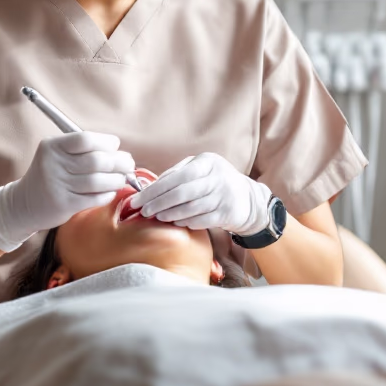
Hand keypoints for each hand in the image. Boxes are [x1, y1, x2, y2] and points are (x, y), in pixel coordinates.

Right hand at [0, 131, 134, 251]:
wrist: (24, 204)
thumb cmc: (49, 175)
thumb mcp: (57, 156)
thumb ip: (82, 151)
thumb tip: (119, 153)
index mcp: (52, 146)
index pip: (85, 139)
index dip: (106, 142)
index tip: (116, 146)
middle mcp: (53, 164)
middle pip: (96, 160)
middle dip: (119, 162)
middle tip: (128, 164)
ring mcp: (57, 185)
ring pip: (98, 180)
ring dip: (117, 180)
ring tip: (123, 179)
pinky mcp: (63, 204)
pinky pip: (94, 198)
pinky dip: (107, 194)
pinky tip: (110, 192)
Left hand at [128, 152, 271, 234]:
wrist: (248, 199)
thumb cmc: (215, 183)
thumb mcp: (200, 170)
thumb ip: (177, 174)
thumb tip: (148, 185)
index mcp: (207, 162)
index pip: (176, 176)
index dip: (154, 189)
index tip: (137, 198)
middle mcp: (217, 177)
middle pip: (181, 192)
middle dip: (158, 203)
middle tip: (143, 211)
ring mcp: (224, 195)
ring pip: (190, 207)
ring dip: (169, 214)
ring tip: (156, 217)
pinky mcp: (228, 213)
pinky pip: (201, 220)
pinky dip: (185, 222)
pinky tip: (174, 222)